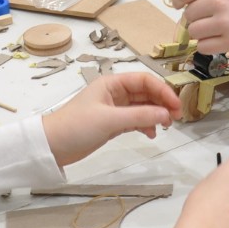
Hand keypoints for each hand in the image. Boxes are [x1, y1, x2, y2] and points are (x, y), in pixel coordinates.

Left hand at [40, 71, 180, 166]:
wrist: (52, 146)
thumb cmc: (77, 127)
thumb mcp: (110, 120)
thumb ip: (140, 116)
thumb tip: (166, 114)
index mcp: (112, 83)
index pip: (144, 80)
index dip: (163, 91)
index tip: (176, 106)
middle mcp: (114, 93)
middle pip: (146, 93)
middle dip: (162, 103)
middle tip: (176, 118)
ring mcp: (113, 108)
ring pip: (142, 107)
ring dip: (155, 115)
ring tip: (166, 127)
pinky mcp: (112, 123)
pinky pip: (135, 120)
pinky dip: (145, 125)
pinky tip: (151, 134)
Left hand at [170, 0, 228, 54]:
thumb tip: (193, 0)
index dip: (178, 1)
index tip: (178, 6)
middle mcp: (219, 0)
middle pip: (189, 14)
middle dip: (195, 18)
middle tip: (208, 20)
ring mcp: (224, 23)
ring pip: (194, 32)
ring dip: (201, 33)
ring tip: (215, 31)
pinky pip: (204, 47)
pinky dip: (208, 46)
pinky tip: (219, 41)